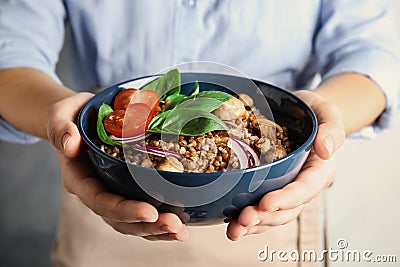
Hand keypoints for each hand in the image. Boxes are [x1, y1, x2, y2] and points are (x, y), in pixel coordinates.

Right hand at [47, 92, 188, 240]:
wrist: (82, 116)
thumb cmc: (72, 115)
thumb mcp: (60, 114)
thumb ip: (60, 128)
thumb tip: (71, 143)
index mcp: (79, 179)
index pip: (100, 201)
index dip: (124, 210)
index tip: (149, 213)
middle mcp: (97, 191)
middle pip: (120, 219)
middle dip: (148, 226)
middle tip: (175, 226)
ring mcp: (114, 191)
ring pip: (133, 221)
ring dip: (158, 229)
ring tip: (182, 231)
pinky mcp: (128, 187)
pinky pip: (144, 207)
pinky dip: (161, 217)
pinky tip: (183, 221)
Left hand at [226, 90, 344, 240]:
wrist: (300, 113)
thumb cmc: (315, 113)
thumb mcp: (327, 112)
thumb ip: (331, 129)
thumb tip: (325, 150)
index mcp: (319, 171)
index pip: (304, 189)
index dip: (286, 199)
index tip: (266, 203)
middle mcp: (303, 185)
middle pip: (287, 209)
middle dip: (265, 217)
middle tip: (243, 219)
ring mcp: (285, 189)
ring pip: (272, 214)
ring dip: (253, 224)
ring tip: (234, 230)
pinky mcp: (270, 187)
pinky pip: (260, 208)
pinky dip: (246, 218)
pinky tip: (230, 222)